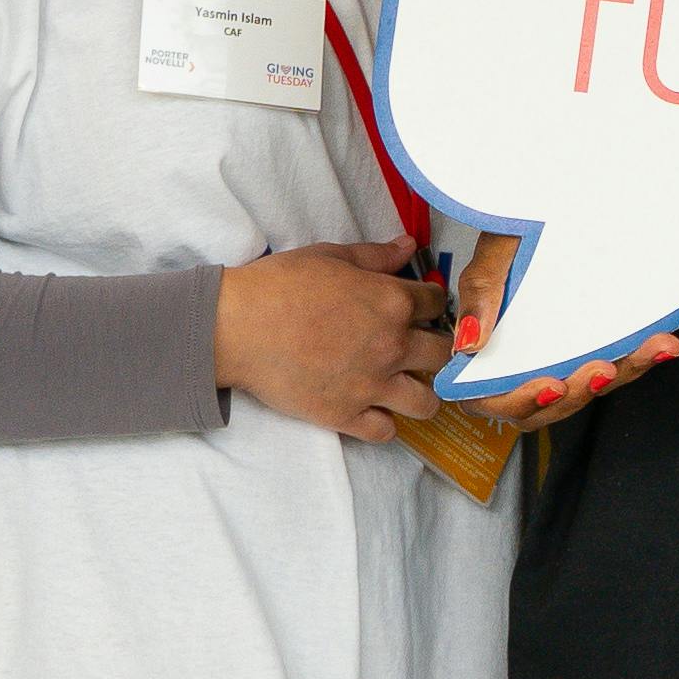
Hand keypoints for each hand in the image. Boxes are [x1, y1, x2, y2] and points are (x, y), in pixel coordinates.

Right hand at [216, 239, 464, 439]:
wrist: (237, 327)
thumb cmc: (279, 285)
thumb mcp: (330, 256)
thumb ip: (375, 256)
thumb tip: (409, 246)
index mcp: (392, 301)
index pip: (437, 303)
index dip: (430, 302)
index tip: (420, 307)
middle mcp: (392, 346)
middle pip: (442, 354)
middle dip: (435, 348)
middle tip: (418, 348)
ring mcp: (372, 385)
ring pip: (426, 403)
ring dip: (421, 393)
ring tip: (406, 386)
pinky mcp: (345, 415)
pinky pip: (386, 432)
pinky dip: (384, 423)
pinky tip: (374, 410)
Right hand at [454, 230, 678, 422]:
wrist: (554, 191)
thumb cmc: (517, 226)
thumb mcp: (493, 252)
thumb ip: (480, 291)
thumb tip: (470, 342)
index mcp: (496, 347)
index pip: (496, 397)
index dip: (521, 400)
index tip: (550, 384)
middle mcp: (536, 355)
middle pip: (555, 398)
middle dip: (583, 389)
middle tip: (603, 370)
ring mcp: (575, 346)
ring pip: (601, 378)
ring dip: (632, 367)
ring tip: (659, 345)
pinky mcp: (611, 332)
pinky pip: (634, 349)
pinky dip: (661, 341)